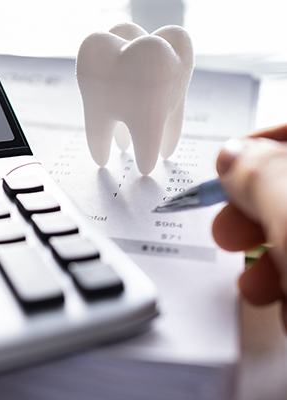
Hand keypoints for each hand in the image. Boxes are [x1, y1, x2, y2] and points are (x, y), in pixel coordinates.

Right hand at [212, 124, 286, 328]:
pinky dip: (286, 285)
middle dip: (251, 212)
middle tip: (231, 231)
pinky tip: (283, 304)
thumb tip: (230, 154)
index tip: (227, 166)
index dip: (260, 143)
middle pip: (286, 188)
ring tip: (257, 285)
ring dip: (264, 258)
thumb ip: (257, 175)